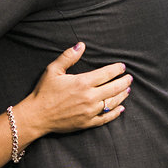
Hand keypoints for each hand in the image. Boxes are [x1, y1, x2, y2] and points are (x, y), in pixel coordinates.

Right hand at [16, 43, 131, 143]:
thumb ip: (68, 56)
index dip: (117, 69)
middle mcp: (90, 97)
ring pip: (112, 102)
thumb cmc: (44, 92)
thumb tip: (81, 45)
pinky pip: (106, 118)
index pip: (106, 73)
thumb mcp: (53, 70)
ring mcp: (90, 111)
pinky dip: (115, 113)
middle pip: (114, 88)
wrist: (37, 116)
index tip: (122, 67)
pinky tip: (121, 109)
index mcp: (83, 82)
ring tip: (127, 90)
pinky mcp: (87, 123)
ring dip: (122, 95)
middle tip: (130, 78)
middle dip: (124, 82)